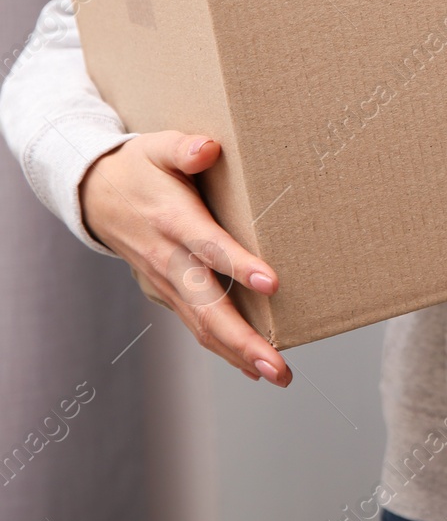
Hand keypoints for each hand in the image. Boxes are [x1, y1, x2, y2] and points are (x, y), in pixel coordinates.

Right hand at [81, 132, 289, 385]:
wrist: (94, 194)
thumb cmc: (139, 167)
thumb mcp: (156, 146)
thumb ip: (183, 147)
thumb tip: (207, 149)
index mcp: (171, 219)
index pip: (207, 245)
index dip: (237, 265)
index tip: (272, 283)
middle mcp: (167, 258)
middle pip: (207, 305)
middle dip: (243, 339)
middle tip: (279, 366)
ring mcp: (164, 281)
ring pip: (201, 324)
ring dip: (238, 353)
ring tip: (277, 374)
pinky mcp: (167, 292)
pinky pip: (196, 324)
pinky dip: (222, 347)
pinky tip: (252, 365)